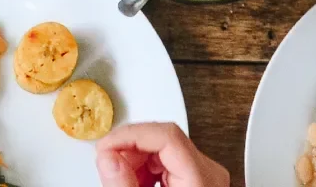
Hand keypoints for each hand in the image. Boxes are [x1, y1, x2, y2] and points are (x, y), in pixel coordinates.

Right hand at [95, 122, 230, 186]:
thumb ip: (124, 184)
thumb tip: (107, 157)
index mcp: (202, 177)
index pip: (165, 134)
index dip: (130, 135)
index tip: (106, 147)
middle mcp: (209, 172)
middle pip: (161, 139)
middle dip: (128, 151)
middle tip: (108, 167)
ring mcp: (205, 176)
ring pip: (160, 150)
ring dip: (134, 162)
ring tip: (122, 181)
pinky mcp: (196, 180)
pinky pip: (166, 164)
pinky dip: (144, 172)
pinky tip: (136, 185)